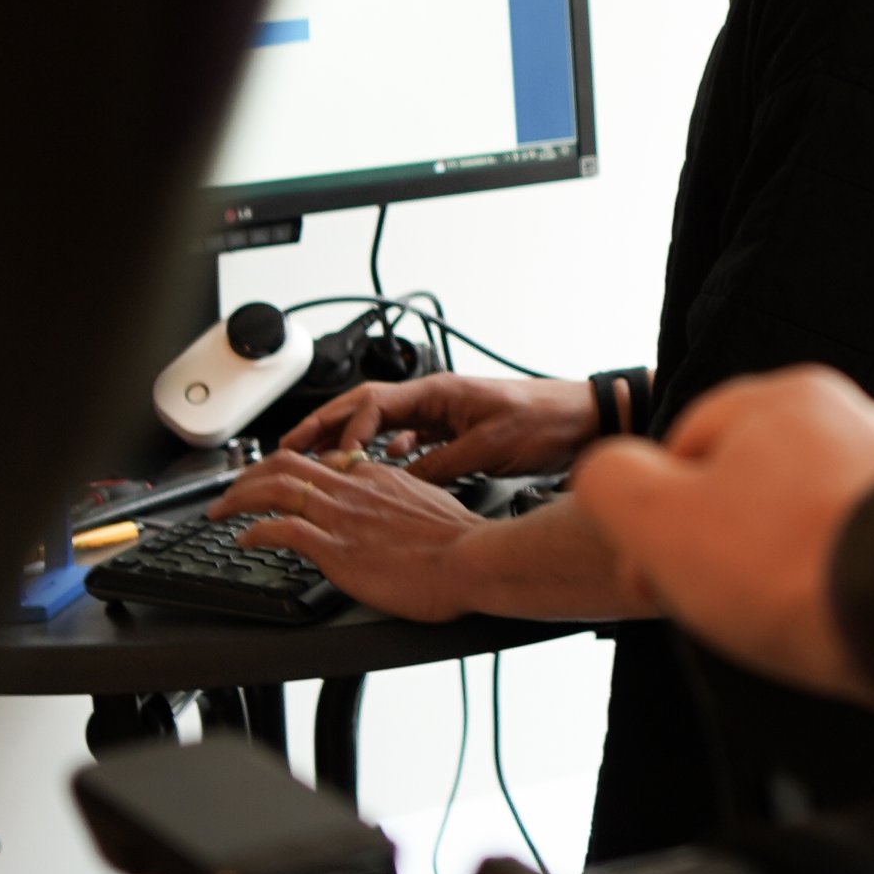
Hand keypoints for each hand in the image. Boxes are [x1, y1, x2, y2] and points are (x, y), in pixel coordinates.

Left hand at [209, 456, 497, 622]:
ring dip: (238, 497)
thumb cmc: (463, 544)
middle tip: (233, 490)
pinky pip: (280, 528)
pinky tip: (243, 540)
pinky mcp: (335, 547)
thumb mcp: (433, 507)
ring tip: (220, 510)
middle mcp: (354, 488)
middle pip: (287, 464)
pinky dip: (254, 531)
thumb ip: (406, 503)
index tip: (281, 481)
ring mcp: (342, 516)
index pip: (324, 463)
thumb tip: (397, 512)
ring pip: (274, 488)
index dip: (295, 470)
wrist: (472, 559)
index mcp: (378, 477)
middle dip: (250, 475)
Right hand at [280, 369, 597, 480]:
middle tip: (290, 446)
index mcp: (439, 392)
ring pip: (385, 424)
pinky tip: (380, 467)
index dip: (343, 429)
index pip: (373, 403)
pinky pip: (411, 438)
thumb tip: (398, 481)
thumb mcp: (487, 448)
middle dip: (326, 425)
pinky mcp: (459, 431)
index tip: (329, 457)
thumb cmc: (545, 422)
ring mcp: (446, 414)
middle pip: (367, 407)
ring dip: (352, 440)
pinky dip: (389, 452)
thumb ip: (439, 465)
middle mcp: (437, 398)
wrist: (583, 421)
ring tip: (322, 460)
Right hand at [571, 366, 873, 701]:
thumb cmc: (787, 566)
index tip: (652, 574)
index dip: (655, 515)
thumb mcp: (656, 518)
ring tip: (772, 614)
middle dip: (719, 542)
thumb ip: (611, 480)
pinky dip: (833, 578)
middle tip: (708, 603)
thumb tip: (608, 474)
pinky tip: (825, 614)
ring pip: (808, 516)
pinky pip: (859, 547)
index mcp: (787, 398)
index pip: (689, 444)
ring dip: (778, 561)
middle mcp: (857, 418)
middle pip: (754, 482)